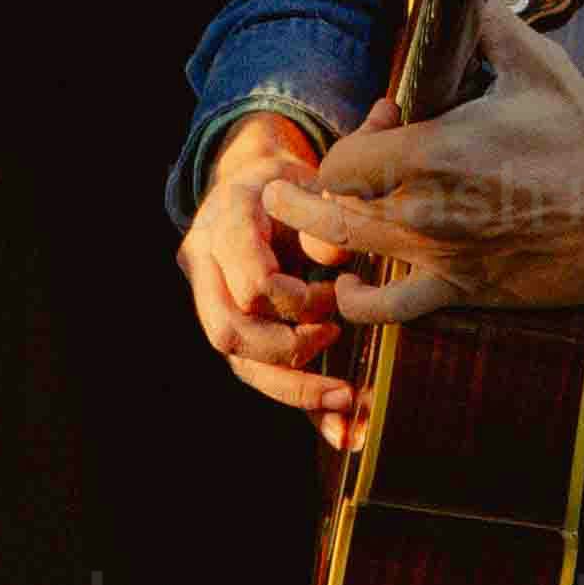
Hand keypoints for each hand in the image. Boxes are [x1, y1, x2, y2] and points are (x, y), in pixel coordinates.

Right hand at [180, 108, 367, 442]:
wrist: (253, 190)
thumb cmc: (292, 181)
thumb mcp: (314, 168)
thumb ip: (343, 172)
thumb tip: (374, 151)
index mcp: (228, 220)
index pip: (249, 276)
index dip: (291, 296)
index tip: (334, 293)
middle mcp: (209, 265)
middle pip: (229, 330)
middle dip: (286, 347)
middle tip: (334, 340)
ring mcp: (216, 302)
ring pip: (238, 362)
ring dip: (294, 386)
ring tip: (349, 399)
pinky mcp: (237, 333)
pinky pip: (260, 378)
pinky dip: (304, 408)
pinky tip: (347, 433)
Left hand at [286, 0, 583, 320]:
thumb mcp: (534, 64)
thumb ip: (482, 19)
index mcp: (434, 151)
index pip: (343, 159)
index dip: (347, 144)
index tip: (374, 131)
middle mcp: (425, 208)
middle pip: (329, 209)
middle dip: (301, 198)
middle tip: (280, 190)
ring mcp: (442, 254)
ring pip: (350, 253)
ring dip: (319, 238)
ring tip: (299, 226)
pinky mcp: (465, 289)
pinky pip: (392, 311)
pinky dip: (361, 303)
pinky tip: (352, 288)